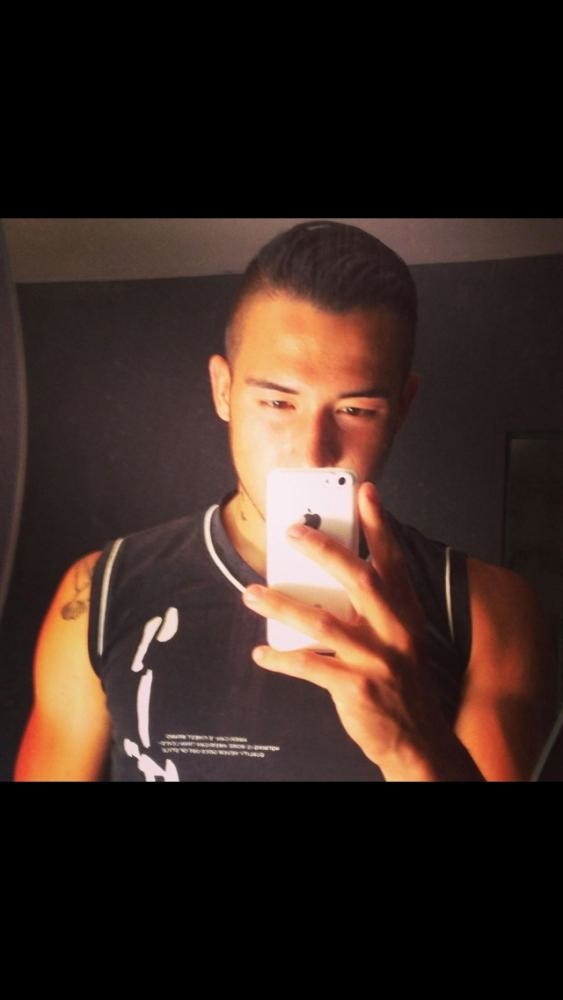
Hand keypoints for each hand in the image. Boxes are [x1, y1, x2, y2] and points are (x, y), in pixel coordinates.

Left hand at [242, 482, 481, 780]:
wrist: (419, 740)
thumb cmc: (401, 683)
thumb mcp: (399, 639)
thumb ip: (373, 608)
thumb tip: (325, 579)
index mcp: (405, 614)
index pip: (392, 561)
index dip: (379, 525)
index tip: (365, 493)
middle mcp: (393, 631)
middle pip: (358, 579)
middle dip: (324, 550)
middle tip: (291, 531)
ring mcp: (375, 660)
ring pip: (322, 622)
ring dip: (281, 604)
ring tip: (252, 593)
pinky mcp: (356, 688)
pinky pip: (309, 666)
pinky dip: (280, 658)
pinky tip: (261, 652)